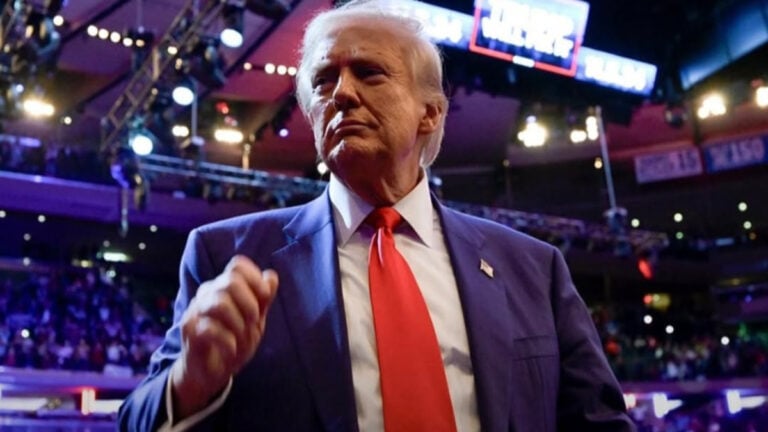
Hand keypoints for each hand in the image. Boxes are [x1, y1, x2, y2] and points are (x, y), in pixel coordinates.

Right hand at [170, 255, 278, 419]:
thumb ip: (263, 299)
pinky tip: (232, 349)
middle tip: (254, 321)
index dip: (255, 278)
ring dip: (239, 324)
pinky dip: (228, 341)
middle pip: (230, 281)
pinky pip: (210, 329)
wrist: (210, 373)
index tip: (265, 297)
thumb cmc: (232, 341)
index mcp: (223, 287)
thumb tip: (271, 275)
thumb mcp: (255, 321)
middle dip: (250, 303)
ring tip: (242, 338)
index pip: (237, 266)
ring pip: (220, 304)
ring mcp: (195, 311)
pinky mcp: (189, 331)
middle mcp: (206, 294)